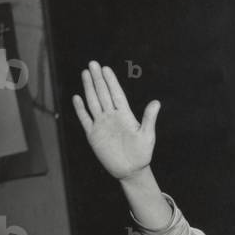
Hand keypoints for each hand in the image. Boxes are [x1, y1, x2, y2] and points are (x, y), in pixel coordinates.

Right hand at [72, 61, 158, 181]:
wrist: (131, 171)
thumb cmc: (142, 154)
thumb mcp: (147, 136)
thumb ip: (149, 118)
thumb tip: (156, 102)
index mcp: (125, 116)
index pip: (116, 94)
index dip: (111, 81)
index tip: (106, 68)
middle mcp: (112, 117)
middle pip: (103, 94)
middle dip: (98, 79)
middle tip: (92, 63)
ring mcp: (102, 124)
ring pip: (93, 102)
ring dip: (89, 88)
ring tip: (85, 73)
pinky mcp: (93, 134)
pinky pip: (85, 118)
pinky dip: (80, 109)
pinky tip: (77, 97)